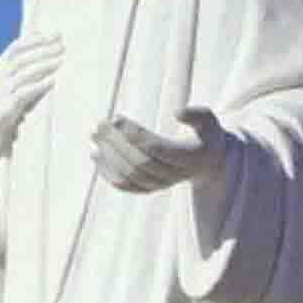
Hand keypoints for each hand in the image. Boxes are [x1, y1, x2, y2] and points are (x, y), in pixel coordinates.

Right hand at [0, 34, 62, 159]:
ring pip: (22, 74)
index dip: (35, 40)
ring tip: (61, 60)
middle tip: (62, 46)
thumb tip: (47, 59)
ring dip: (43, 65)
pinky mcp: (2, 112)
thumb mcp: (4, 89)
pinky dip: (38, 86)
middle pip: (20, 59)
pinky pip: (22, 95)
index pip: (14, 49)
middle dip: (42, 50)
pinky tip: (52, 81)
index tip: (55, 34)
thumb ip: (20, 75)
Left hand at [90, 107, 227, 193]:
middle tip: (100, 124)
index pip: (157, 149)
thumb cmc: (204, 135)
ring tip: (94, 136)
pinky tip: (95, 153)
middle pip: (140, 162)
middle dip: (116, 143)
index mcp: (191, 158)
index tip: (116, 118)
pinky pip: (124, 185)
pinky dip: (107, 171)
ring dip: (108, 156)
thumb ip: (196, 114)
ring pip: (129, 175)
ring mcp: (161, 185)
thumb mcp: (208, 121)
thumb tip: (176, 112)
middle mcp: (176, 175)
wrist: (207, 163)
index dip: (135, 135)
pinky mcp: (149, 190)